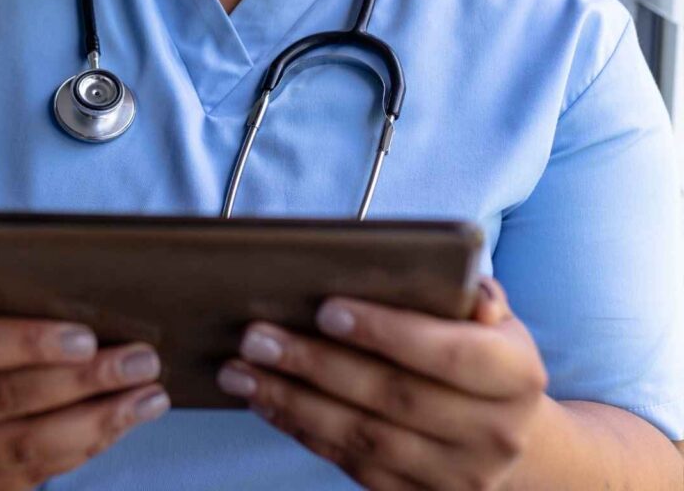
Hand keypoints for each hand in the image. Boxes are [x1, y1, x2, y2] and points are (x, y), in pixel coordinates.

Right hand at [0, 254, 169, 490]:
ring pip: (24, 447)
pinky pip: (33, 475)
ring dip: (98, 421)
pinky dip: (85, 447)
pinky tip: (123, 420)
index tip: (85, 336)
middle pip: (1, 399)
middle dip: (81, 381)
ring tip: (150, 394)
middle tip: (141, 359)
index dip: (23, 342)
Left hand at [217, 279, 547, 490]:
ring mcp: (456, 475)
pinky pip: (350, 463)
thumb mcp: (495, 321)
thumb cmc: (484, 357)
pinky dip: (301, 429)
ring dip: (292, 401)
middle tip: (257, 336)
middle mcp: (493, 433)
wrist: (511, 441)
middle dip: (316, 364)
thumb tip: (463, 287)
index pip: (452, 354)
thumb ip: (474, 297)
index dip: (388, 332)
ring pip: (363, 437)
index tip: (326, 309)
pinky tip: (264, 399)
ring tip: (241, 369)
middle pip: (394, 397)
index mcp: (517, 376)